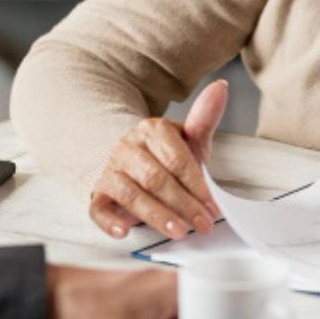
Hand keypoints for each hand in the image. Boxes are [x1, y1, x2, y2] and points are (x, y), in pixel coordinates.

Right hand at [89, 79, 227, 239]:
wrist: (129, 160)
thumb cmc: (164, 156)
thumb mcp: (186, 140)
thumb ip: (204, 119)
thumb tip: (221, 87)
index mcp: (151, 130)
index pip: (177, 160)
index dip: (197, 185)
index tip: (213, 206)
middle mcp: (127, 147)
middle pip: (157, 179)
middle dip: (183, 204)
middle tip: (202, 223)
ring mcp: (110, 170)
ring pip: (131, 194)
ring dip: (156, 215)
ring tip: (178, 231)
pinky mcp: (98, 193)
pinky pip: (99, 208)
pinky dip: (110, 221)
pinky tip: (124, 231)